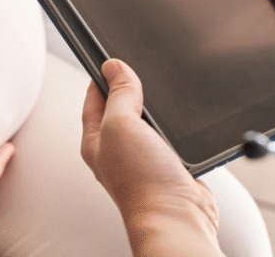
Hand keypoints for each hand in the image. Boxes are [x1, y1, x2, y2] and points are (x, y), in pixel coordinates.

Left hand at [81, 59, 217, 227]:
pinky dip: (176, 128)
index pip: (93, 99)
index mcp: (96, 140)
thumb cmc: (141, 180)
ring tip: (162, 97)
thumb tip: (113, 67)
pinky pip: (169, 137)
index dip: (101, 76)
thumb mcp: (121, 124)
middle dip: (132, 89)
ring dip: (157, 110)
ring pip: (148, 122)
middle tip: (141, 72)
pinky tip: (181, 122)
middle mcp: (117, 150)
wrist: (176, 215)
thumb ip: (119, 94)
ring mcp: (143, 158)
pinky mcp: (168, 164)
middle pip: (122, 108)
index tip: (111, 58)